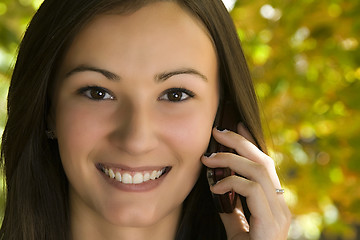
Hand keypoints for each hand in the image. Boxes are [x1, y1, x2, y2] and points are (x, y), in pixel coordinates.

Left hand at [201, 123, 290, 239]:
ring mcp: (279, 212)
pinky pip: (252, 190)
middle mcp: (280, 203)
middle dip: (240, 142)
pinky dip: (231, 183)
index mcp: (274, 202)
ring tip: (208, 158)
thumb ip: (230, 209)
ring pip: (259, 170)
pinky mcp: (272, 221)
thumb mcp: (236, 228)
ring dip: (231, 159)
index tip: (234, 126)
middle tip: (217, 131)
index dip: (250, 143)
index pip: (264, 164)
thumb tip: (218, 191)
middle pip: (263, 161)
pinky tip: (214, 188)